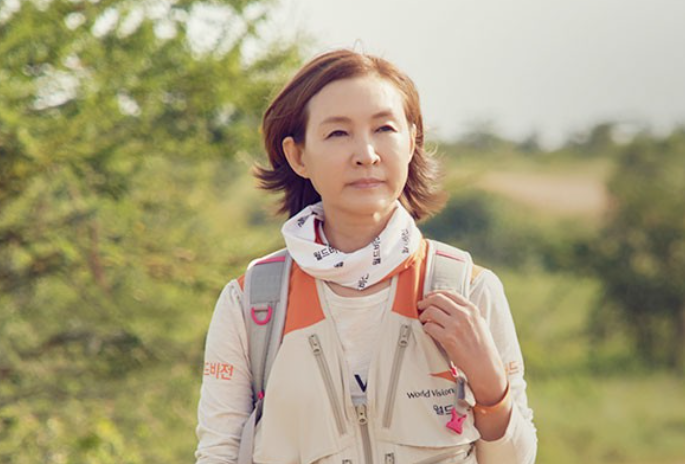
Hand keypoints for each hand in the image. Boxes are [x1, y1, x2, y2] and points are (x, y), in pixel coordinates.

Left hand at [417, 290, 506, 404]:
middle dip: (426, 301)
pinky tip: (428, 331)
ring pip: (431, 311)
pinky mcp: (447, 338)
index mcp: (472, 309)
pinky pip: (429, 327)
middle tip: (420, 305)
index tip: (429, 296)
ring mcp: (455, 326)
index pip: (450, 293)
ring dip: (423, 315)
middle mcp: (464, 315)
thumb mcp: (479, 323)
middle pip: (437, 299)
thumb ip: (467, 313)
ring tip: (423, 320)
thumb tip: (450, 305)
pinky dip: (426, 328)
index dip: (436, 293)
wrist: (484, 364)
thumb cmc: (482, 346)